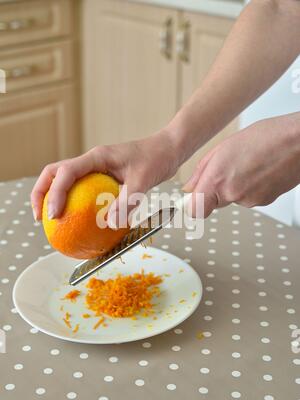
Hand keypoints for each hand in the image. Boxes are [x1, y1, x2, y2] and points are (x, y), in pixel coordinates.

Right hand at [31, 130, 178, 226]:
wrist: (169, 149)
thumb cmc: (158, 159)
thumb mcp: (144, 181)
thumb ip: (127, 202)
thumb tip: (108, 225)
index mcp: (97, 157)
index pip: (65, 172)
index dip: (54, 194)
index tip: (53, 215)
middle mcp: (91, 161)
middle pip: (54, 173)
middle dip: (41, 193)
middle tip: (41, 218)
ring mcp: (95, 168)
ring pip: (65, 181)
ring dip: (54, 198)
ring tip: (53, 221)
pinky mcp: (103, 177)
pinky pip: (82, 190)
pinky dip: (75, 204)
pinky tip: (80, 222)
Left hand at [183, 113, 299, 217]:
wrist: (299, 142)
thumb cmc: (267, 137)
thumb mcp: (223, 147)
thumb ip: (201, 171)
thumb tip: (190, 187)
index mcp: (218, 180)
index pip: (195, 211)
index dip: (192, 206)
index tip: (191, 200)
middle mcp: (233, 195)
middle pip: (214, 203)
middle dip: (216, 189)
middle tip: (227, 169)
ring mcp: (250, 201)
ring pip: (233, 199)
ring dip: (236, 186)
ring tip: (248, 165)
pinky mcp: (264, 202)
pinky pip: (249, 198)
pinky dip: (251, 187)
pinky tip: (258, 170)